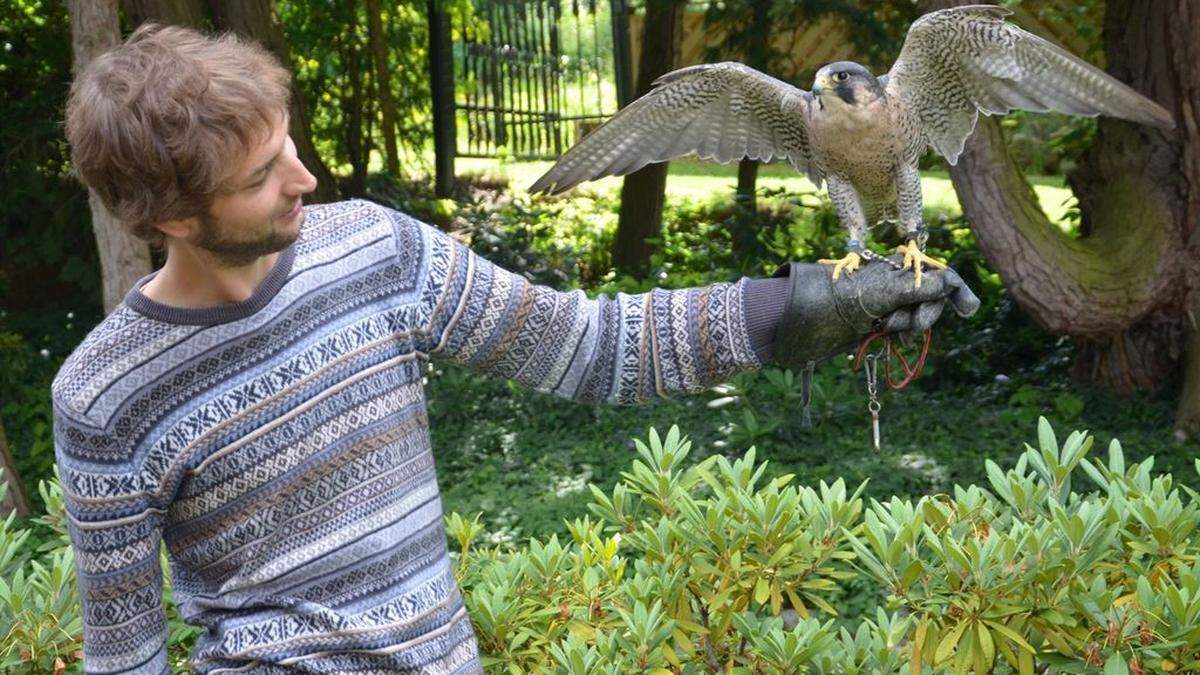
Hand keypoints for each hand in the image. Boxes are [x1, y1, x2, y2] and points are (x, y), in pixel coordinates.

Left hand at [770, 257, 979, 367]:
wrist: (813, 315)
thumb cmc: (849, 297)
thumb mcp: (889, 291)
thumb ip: (921, 288)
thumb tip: (950, 283)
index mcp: (902, 267)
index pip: (941, 276)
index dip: (957, 291)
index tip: (969, 311)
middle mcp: (899, 282)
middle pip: (932, 300)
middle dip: (924, 315)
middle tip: (906, 324)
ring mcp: (890, 302)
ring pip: (917, 317)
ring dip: (907, 326)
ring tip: (886, 327)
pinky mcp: (880, 319)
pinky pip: (902, 330)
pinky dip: (898, 334)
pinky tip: (885, 335)